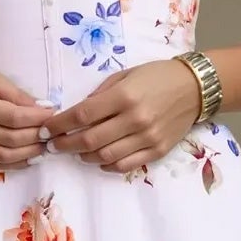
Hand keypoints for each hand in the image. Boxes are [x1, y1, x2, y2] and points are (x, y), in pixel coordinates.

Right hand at [0, 59, 55, 166]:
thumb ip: (14, 94)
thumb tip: (40, 109)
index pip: (14, 118)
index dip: (37, 119)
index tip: (53, 115)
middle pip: (11, 140)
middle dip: (37, 137)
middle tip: (53, 133)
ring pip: (3, 156)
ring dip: (28, 154)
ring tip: (44, 147)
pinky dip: (13, 163)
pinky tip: (28, 157)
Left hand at [45, 60, 204, 173]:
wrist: (195, 88)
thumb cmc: (157, 76)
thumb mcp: (125, 74)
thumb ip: (100, 94)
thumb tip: (76, 114)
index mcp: (124, 96)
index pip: (82, 115)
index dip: (59, 125)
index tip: (46, 130)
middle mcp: (135, 119)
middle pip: (89, 140)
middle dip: (65, 144)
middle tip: (53, 145)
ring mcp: (147, 138)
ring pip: (105, 156)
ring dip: (84, 156)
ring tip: (75, 151)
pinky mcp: (158, 151)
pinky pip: (125, 165)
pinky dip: (107, 165)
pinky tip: (99, 158)